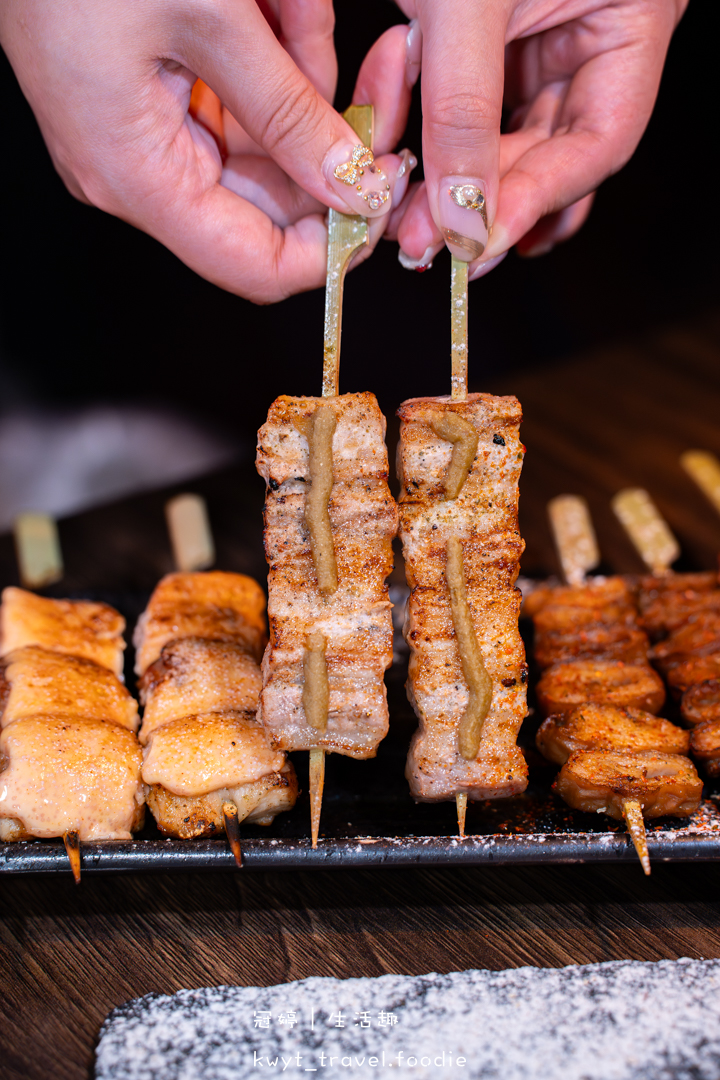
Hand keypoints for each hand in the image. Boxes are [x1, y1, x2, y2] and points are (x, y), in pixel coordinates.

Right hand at [0, 0, 413, 301]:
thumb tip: (354, 185)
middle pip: (270, 203)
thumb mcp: (206, 13)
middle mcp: (138, 168)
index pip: (255, 265)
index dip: (331, 247)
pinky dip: (274, 52)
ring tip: (294, 1)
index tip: (386, 194)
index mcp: (137, 174)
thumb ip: (288, 109)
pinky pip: (239, 95)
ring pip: (264, 141)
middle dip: (333, 145)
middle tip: (385, 84)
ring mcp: (143, 129)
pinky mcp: (153, 88)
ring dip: (303, 77)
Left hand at [393, 0, 687, 277]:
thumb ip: (463, 111)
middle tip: (428, 242)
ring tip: (416, 222)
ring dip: (459, 182)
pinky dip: (440, 142)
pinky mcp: (496, 36)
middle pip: (553, 152)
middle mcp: (596, 33)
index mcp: (631, 16)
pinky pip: (474, 110)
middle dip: (485, 200)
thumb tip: (461, 218)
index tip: (479, 243)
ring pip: (511, 140)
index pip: (599, 141)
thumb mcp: (467, 5)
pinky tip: (417, 179)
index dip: (538, 200)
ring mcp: (547, 36)